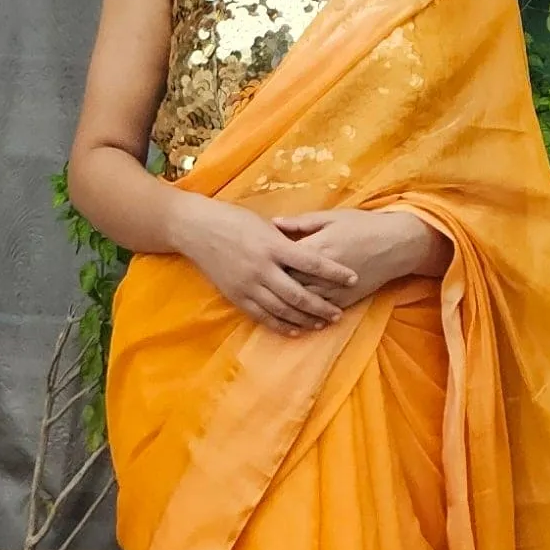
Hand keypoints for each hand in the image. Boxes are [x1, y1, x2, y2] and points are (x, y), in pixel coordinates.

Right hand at [170, 192, 361, 332]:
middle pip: (299, 294)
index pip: (311, 262)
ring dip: (305, 318)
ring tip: (322, 323)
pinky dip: (281, 325)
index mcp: (273, 245)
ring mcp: (248, 285)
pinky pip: (262, 316)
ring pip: (282, 309)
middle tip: (338, 312)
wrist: (196, 229)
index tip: (353, 278)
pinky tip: (296, 330)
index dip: (334, 272)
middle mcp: (262, 268)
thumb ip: (287, 239)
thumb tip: (311, 248)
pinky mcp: (236, 296)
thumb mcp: (264, 223)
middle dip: (322, 305)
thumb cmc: (233, 219)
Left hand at [270, 209, 448, 307]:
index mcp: (316, 248)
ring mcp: (335, 289)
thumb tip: (273, 223)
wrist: (396, 243)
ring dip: (287, 307)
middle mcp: (323, 273)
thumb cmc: (362, 225)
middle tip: (257, 286)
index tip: (254, 262)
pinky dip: (309, 316)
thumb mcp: (331, 217)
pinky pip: (322, 311)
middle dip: (273, 287)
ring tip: (271, 306)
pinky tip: (297, 319)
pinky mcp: (346, 299)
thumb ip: (300, 222)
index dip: (267, 264)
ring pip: (304, 303)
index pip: (282, 261)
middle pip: (289, 284)